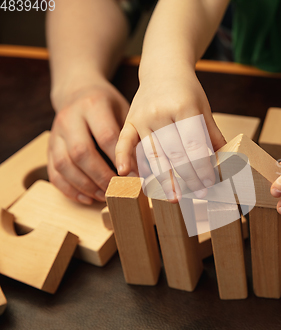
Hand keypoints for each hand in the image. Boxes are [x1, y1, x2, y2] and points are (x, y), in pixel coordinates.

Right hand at [48, 79, 128, 203]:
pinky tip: (87, 197)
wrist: (78, 91)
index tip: (134, 176)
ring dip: (85, 185)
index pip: (106, 137)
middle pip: (81, 152)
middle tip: (119, 190)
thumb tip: (143, 167)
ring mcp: (55, 133)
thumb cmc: (108, 106)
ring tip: (105, 196)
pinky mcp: (48, 147)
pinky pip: (54, 172)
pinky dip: (69, 189)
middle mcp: (69, 118)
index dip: (120, 160)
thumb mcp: (124, 111)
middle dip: (101, 176)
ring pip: (64, 164)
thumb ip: (130, 135)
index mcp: (92, 105)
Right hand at [115, 68, 224, 201]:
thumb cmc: (187, 92)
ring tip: (173, 197)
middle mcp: (161, 113)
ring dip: (162, 178)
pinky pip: (124, 142)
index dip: (202, 166)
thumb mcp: (204, 108)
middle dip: (188, 176)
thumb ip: (212, 134)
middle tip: (198, 195)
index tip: (209, 183)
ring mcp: (142, 117)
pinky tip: (125, 174)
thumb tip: (227, 160)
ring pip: (152, 153)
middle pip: (175, 153)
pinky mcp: (129, 121)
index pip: (194, 144)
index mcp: (183, 107)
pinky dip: (123, 158)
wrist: (163, 69)